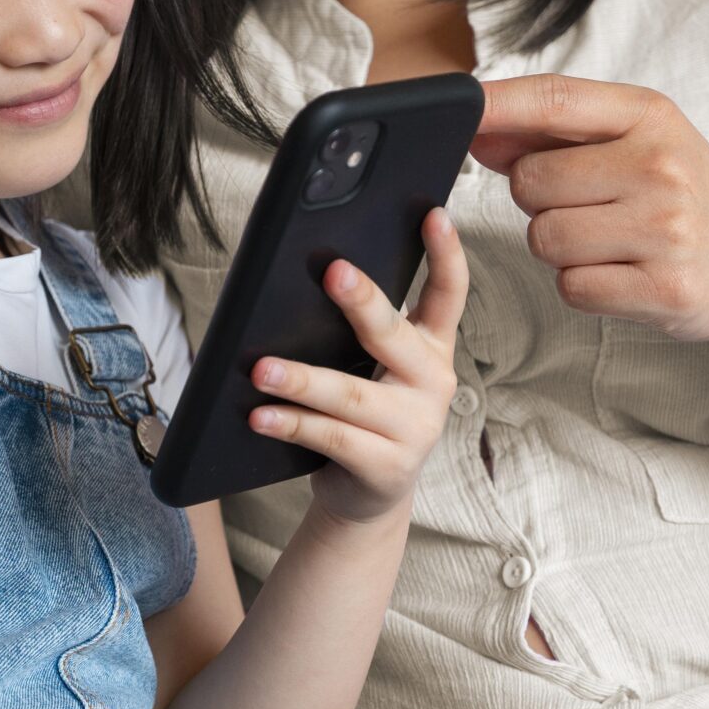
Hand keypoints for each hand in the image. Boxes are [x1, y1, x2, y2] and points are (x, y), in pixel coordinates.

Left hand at [245, 208, 466, 524]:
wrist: (367, 494)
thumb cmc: (363, 416)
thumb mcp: (371, 370)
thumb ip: (360, 334)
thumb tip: (305, 283)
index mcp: (431, 348)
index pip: (448, 295)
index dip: (446, 254)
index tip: (434, 214)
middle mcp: (433, 383)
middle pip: (393, 336)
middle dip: (364, 302)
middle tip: (332, 273)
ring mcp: (415, 428)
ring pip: (351, 395)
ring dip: (302, 380)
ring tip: (261, 368)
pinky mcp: (387, 466)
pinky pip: (333, 438)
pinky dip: (293, 424)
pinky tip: (261, 414)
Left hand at [472, 74, 708, 343]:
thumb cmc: (689, 198)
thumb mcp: (641, 144)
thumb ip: (560, 135)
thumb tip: (478, 129)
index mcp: (652, 117)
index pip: (555, 98)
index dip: (496, 104)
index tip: (455, 108)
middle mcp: (661, 167)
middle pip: (530, 182)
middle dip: (540, 201)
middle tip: (589, 207)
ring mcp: (666, 229)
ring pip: (545, 238)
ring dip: (560, 248)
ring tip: (611, 242)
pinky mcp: (665, 289)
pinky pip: (572, 287)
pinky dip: (583, 286)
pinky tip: (624, 274)